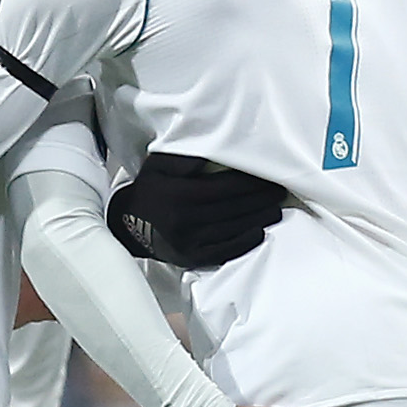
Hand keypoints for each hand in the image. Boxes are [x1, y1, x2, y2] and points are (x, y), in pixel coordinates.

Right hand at [108, 153, 285, 270]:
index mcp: (180, 195)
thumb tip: (215, 148)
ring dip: (258, 219)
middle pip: (233, 208)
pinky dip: (245, 242)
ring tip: (276, 210)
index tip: (266, 176)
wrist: (127, 226)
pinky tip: (259, 233)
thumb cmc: (148, 191)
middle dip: (260, 199)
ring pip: (233, 229)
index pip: (224, 188)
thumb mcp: (159, 166)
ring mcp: (189, 242)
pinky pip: (224, 251)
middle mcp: (186, 220)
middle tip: (280, 192)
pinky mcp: (192, 258)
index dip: (249, 183)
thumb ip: (187, 158)